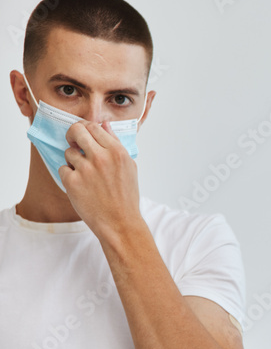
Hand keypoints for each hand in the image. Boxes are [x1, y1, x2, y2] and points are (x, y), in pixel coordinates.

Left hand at [59, 120, 141, 240]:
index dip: (86, 130)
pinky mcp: (72, 182)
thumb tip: (105, 126)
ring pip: (68, 152)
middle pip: (76, 131)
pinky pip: (63, 169)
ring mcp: (85, 169)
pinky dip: (69, 176)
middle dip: (73, 135)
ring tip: (85, 175)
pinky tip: (81, 186)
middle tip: (74, 144)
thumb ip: (116, 144)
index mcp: (117, 152)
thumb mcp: (129, 167)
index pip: (94, 126)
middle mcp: (101, 157)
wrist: (120, 223)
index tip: (84, 137)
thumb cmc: (126, 197)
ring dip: (73, 161)